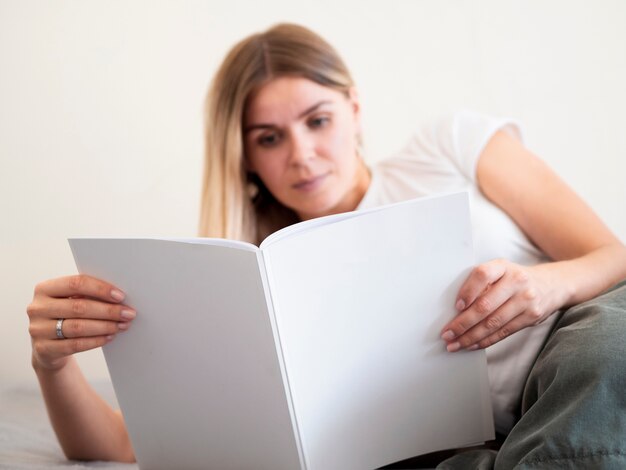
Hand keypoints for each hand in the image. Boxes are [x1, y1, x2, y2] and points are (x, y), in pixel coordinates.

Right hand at [27, 275, 135, 370]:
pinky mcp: (43, 349)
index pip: (76, 283)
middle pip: (79, 307)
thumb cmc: (65, 317)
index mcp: (45, 289)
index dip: (100, 289)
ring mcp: (38, 329)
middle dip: (108, 310)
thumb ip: (88, 295)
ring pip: (78, 327)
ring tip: (122, 325)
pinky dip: (96, 340)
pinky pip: (75, 344)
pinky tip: (109, 337)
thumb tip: (120, 297)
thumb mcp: (70, 301)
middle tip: (128, 313)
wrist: (47, 346)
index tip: (121, 296)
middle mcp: (37, 308)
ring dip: (105, 326)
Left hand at [440, 259, 559, 351]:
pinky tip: (471, 345)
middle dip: (463, 323)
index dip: (468, 291)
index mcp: (503, 266)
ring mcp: (526, 300)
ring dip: (470, 337)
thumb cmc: (515, 279)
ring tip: (455, 344)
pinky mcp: (531, 317)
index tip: (456, 306)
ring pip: (493, 323)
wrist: (552, 285)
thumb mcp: (501, 271)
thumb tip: (455, 309)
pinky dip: (485, 340)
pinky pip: (504, 332)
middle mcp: (516, 281)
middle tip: (447, 334)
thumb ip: (482, 284)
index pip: (482, 275)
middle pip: (485, 305)